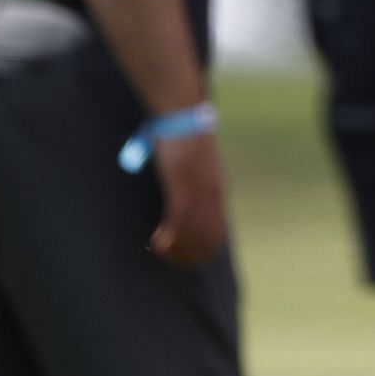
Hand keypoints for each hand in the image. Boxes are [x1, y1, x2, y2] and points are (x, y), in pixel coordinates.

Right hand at [150, 131, 228, 266]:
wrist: (183, 117)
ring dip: (176, 248)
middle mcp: (213, 193)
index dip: (201, 248)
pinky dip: (170, 236)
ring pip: (193, 232)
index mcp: (217, 191)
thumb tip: (176, 200)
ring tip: (160, 252)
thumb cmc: (183, 139)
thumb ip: (187, 184)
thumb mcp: (191, 167)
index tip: (182, 256)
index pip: (217, 231)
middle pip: (208, 236)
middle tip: (168, 258)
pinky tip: (157, 242)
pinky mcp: (183, 183)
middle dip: (188, 253)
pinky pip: (179, 218)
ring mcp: (199, 190)